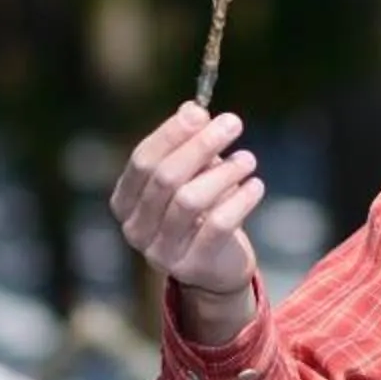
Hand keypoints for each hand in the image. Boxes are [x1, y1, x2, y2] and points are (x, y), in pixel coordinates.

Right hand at [109, 104, 265, 345]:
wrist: (216, 270)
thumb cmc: (201, 213)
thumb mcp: (191, 177)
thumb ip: (187, 146)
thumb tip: (193, 109)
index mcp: (125, 202)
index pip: (142, 161)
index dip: (171, 134)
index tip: (201, 112)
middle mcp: (135, 229)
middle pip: (166, 178)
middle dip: (200, 146)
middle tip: (233, 124)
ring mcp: (161, 252)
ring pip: (190, 201)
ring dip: (223, 173)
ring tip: (248, 159)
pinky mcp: (192, 266)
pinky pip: (217, 225)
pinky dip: (239, 200)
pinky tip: (256, 186)